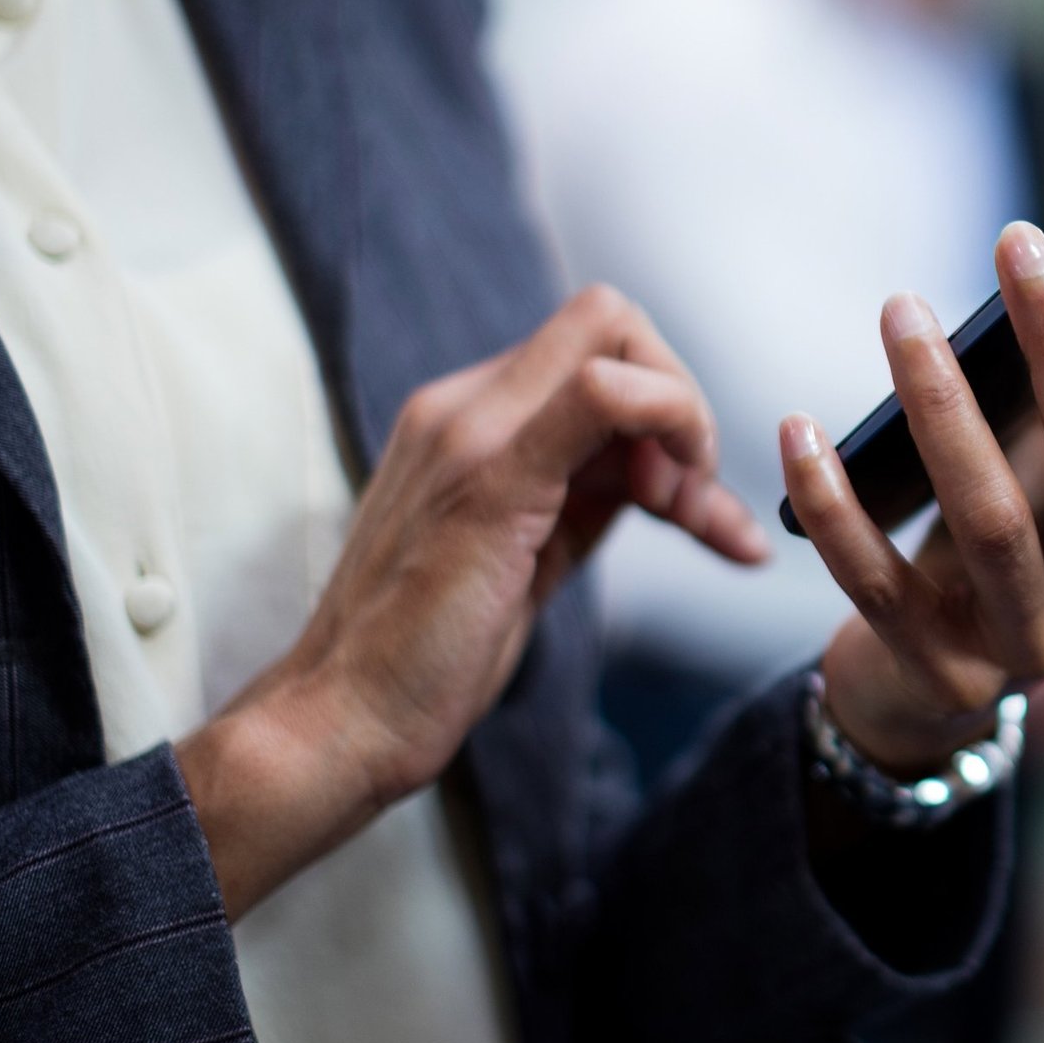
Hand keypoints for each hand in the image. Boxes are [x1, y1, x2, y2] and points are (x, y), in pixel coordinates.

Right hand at [178, 286, 768, 916]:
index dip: (660, 397)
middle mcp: (462, 405)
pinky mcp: (491, 479)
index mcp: (466, 416)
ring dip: (688, 428)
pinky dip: (672, 425)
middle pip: (614, 321)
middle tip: (690, 503)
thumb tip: (662, 472)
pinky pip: (603, 392)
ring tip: (700, 521)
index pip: (592, 343)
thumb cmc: (429, 656)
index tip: (678, 491)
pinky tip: (693, 511)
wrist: (343, 721)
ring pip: (615, 338)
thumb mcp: (525, 553)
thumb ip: (582, 496)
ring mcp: (471, 432)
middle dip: (682, 402)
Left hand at [780, 207, 1043, 774]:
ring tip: (902, 310)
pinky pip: (881, 585)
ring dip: (941, 406)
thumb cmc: (1020, 538)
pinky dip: (839, 507)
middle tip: (1015, 238)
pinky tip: (801, 430)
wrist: (933, 689)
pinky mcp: (946, 678)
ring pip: (991, 521)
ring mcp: (1036, 643)